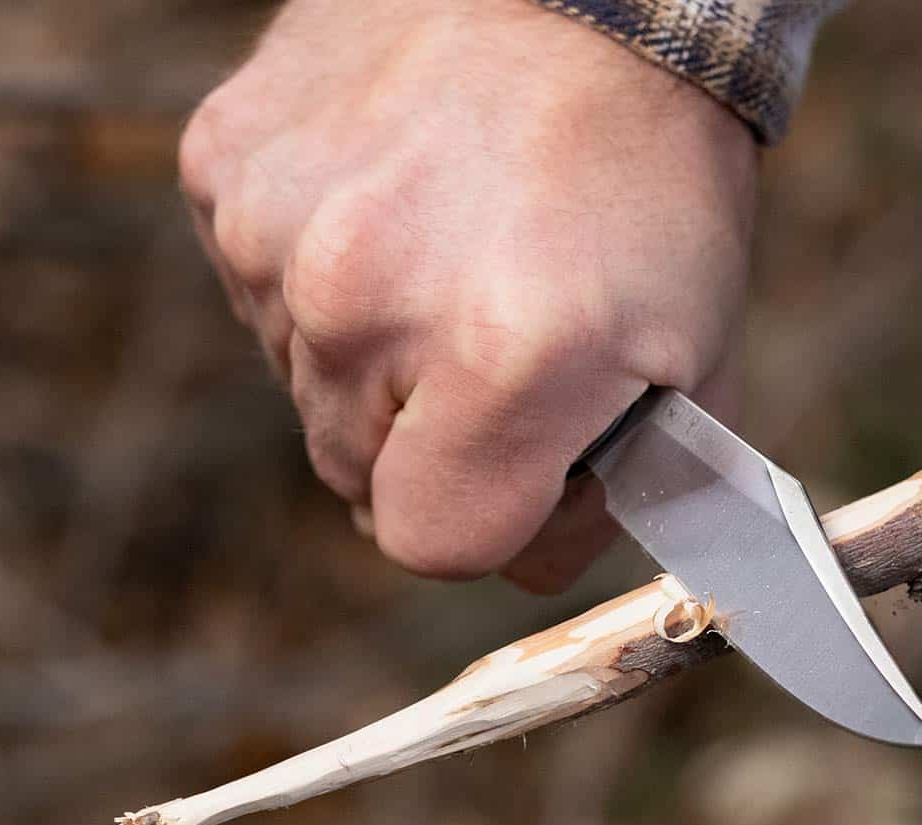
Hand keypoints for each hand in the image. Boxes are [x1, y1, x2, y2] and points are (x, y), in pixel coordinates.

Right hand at [178, 0, 756, 590]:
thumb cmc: (654, 177)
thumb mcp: (695, 352)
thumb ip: (619, 492)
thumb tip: (528, 557)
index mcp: (504, 354)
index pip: (434, 543)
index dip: (490, 521)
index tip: (526, 472)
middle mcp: (364, 298)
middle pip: (360, 478)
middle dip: (435, 443)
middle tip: (497, 345)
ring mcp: (278, 231)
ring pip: (306, 387)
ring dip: (373, 360)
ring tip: (450, 254)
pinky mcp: (226, 171)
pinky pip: (261, 293)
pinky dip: (320, 279)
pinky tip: (394, 208)